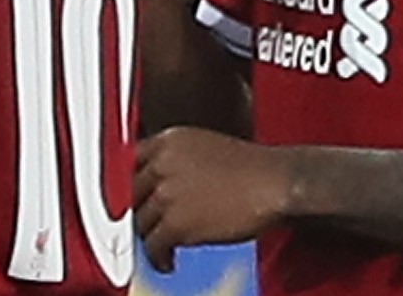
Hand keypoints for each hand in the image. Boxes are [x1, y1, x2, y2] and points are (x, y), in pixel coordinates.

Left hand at [135, 127, 293, 272]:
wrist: (275, 183)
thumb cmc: (251, 168)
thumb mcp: (203, 145)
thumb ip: (174, 158)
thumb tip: (158, 180)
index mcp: (168, 141)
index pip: (128, 160)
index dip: (126, 182)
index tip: (129, 197)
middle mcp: (162, 164)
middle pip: (129, 192)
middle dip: (135, 211)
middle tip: (142, 224)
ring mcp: (167, 193)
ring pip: (140, 221)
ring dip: (148, 237)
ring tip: (159, 246)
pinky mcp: (176, 223)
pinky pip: (152, 245)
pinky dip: (157, 258)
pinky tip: (167, 261)